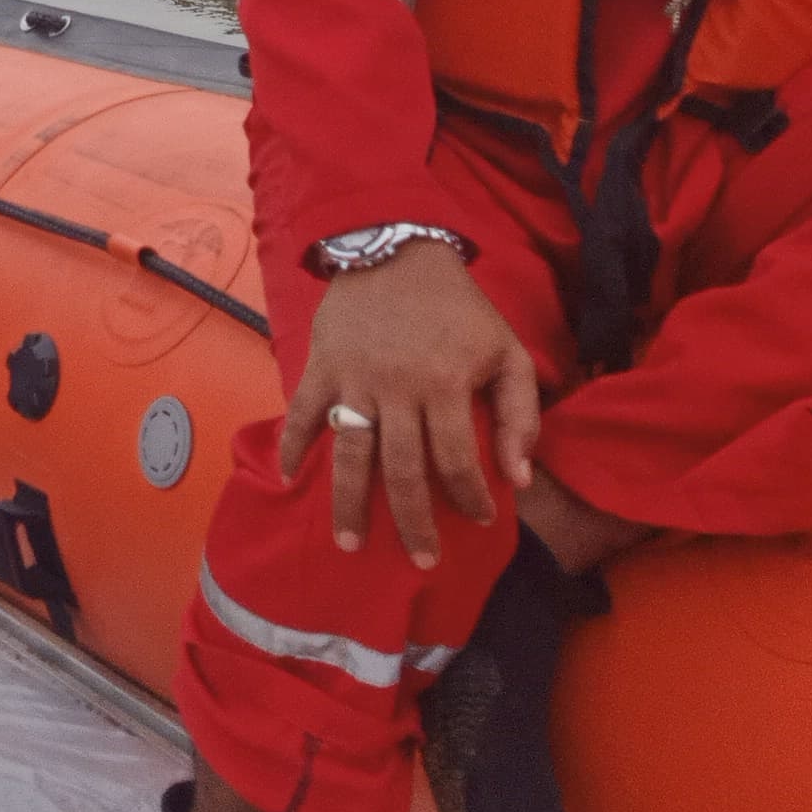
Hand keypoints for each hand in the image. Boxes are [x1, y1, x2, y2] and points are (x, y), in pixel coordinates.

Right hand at [278, 242, 538, 568]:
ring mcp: (353, 379)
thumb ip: (520, 414)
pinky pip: (303, 412)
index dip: (470, 497)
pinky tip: (291, 477)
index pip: (456, 460)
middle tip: (422, 561)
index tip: (480, 520)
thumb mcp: (508, 352)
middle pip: (402, 470)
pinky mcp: (321, 366)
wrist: (396, 250)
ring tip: (351, 544)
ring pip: (351, 453)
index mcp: (445, 385)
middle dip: (413, 522)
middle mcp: (396, 388)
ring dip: (350, 502)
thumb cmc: (459, 309)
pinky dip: (294, 444)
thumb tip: (520, 478)